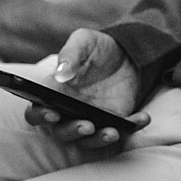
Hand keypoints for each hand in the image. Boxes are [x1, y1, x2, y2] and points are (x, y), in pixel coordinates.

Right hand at [23, 28, 149, 148]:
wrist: (125, 51)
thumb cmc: (96, 47)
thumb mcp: (84, 41)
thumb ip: (71, 53)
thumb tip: (62, 73)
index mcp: (55, 93)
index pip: (37, 111)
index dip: (40, 115)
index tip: (51, 114)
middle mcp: (70, 111)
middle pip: (63, 131)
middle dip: (73, 131)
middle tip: (87, 125)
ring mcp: (92, 117)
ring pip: (89, 139)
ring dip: (99, 139)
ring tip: (112, 131)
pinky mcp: (114, 120)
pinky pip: (122, 130)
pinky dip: (132, 127)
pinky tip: (143, 118)